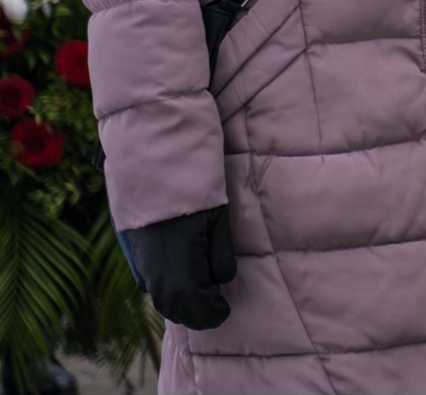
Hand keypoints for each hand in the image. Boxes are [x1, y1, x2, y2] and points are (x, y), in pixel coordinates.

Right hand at [121, 205, 236, 329]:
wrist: (154, 176)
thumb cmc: (194, 196)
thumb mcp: (217, 224)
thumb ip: (220, 257)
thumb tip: (221, 280)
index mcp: (181, 270)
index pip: (196, 306)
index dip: (211, 314)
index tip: (224, 312)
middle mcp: (158, 275)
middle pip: (176, 308)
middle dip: (196, 315)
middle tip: (215, 311)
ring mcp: (144, 268)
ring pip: (162, 300)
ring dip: (181, 306)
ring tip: (201, 300)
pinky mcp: (137, 259)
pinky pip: (152, 287)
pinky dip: (168, 294)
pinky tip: (182, 286)